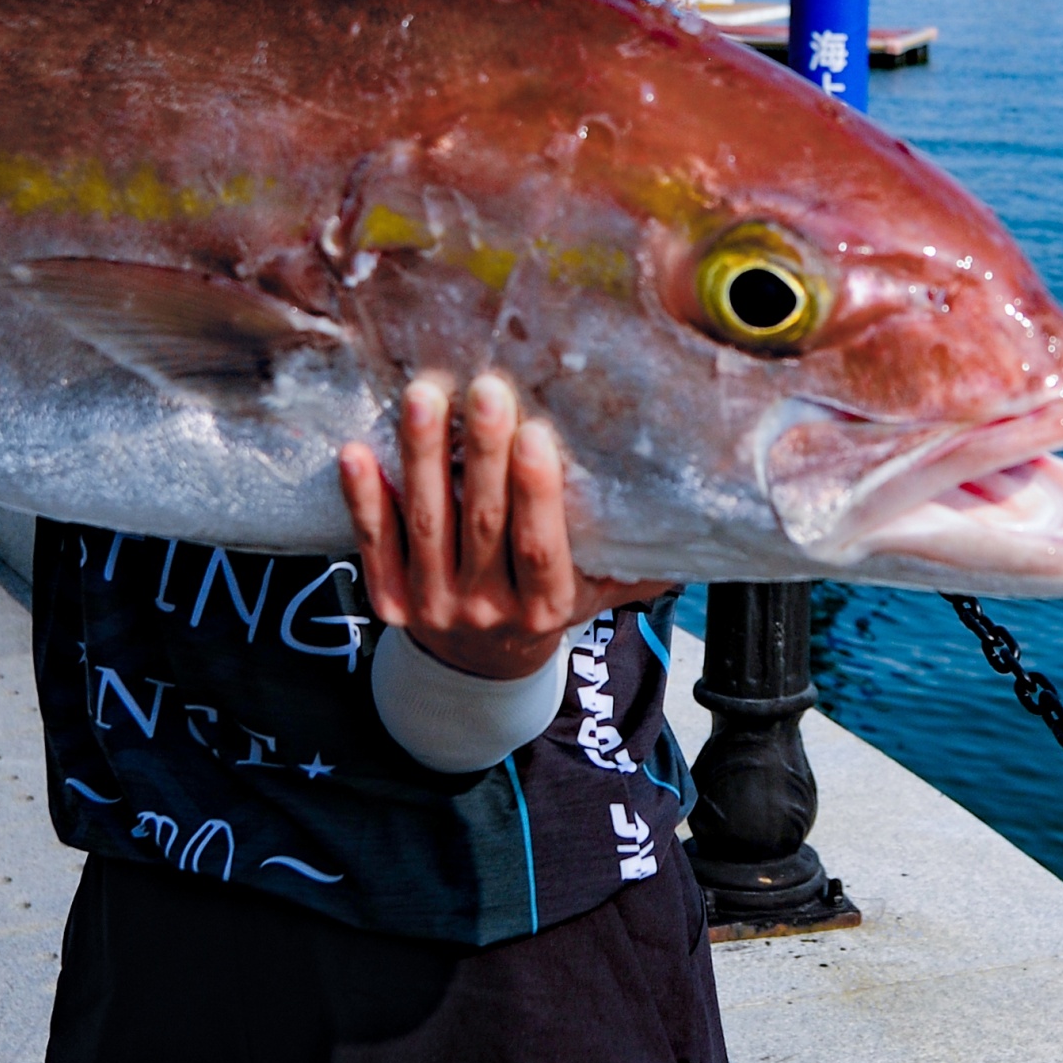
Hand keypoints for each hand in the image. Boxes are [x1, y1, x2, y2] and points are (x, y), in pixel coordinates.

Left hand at [339, 372, 667, 680]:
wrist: (475, 673)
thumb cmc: (545, 607)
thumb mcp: (596, 596)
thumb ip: (639, 561)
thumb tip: (706, 513)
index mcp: (547, 608)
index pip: (541, 549)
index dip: (537, 495)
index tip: (537, 434)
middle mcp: (488, 612)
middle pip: (482, 526)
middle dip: (482, 453)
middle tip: (483, 389)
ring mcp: (432, 609)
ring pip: (425, 526)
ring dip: (421, 458)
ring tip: (423, 395)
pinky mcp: (386, 603)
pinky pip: (372, 546)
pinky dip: (362, 500)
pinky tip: (356, 450)